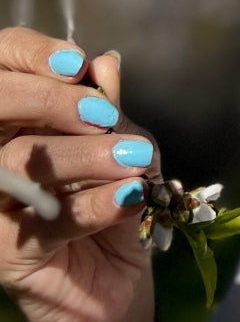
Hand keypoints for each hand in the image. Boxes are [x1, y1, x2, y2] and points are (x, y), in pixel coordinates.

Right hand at [0, 28, 155, 321]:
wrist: (118, 273)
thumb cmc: (115, 194)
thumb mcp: (122, 141)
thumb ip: (107, 107)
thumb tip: (103, 64)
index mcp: (20, 121)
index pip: (4, 70)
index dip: (32, 59)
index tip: (76, 63)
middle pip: (6, 117)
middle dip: (56, 106)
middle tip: (104, 116)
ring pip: (22, 164)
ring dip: (84, 157)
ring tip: (134, 160)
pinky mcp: (6, 253)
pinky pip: (46, 221)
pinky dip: (94, 205)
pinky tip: (129, 197)